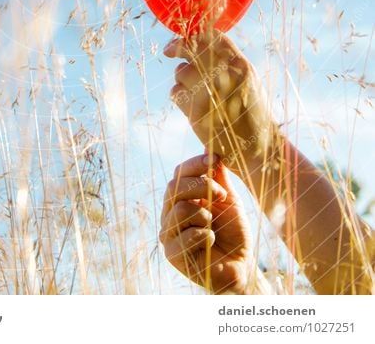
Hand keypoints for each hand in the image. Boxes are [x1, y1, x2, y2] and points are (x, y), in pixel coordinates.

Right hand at [159, 153, 266, 293]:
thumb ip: (218, 176)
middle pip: (174, 187)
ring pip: (180, 210)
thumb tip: (209, 147)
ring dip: (204, 214)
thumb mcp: (228, 198)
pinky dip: (204, 236)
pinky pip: (184, 236)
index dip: (195, 164)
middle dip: (200, 186)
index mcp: (182, 197)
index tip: (215, 160)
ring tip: (213, 224)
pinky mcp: (172, 254)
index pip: (179, 173)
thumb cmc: (234, 231)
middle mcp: (170, 213)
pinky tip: (212, 241)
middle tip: (221, 195)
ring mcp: (169, 233)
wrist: (241, 265)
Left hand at [165, 30, 280, 173]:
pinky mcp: (196, 112)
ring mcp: (209, 93)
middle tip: (168, 50)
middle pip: (190, 48)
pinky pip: (176, 92)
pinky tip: (189, 103)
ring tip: (193, 90)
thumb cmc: (253, 112)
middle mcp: (224, 76)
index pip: (211, 36)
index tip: (183, 39)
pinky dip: (179, 96)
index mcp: (240, 65)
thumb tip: (202, 44)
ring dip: (181, 78)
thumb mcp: (249, 80)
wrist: (259, 149)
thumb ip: (230, 62)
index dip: (193, 34)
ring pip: (180, 71)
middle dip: (176, 47)